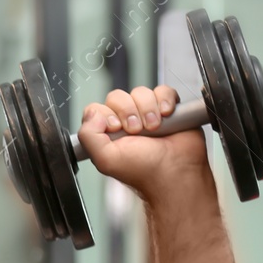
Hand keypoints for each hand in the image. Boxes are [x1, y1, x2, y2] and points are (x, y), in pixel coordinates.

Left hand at [76, 85, 212, 203]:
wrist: (174, 172)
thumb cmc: (144, 171)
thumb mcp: (106, 159)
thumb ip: (88, 136)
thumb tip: (92, 114)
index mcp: (108, 133)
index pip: (97, 109)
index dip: (107, 115)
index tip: (117, 129)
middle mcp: (125, 122)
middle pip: (118, 97)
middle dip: (128, 112)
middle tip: (137, 131)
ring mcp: (146, 113)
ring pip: (140, 92)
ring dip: (148, 108)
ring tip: (154, 127)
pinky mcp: (168, 108)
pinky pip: (163, 90)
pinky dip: (165, 100)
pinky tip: (166, 115)